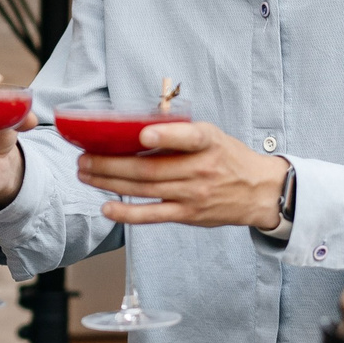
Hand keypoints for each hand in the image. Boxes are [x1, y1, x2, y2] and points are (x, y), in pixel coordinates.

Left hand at [76, 121, 287, 228]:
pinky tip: (107, 207)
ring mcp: (193, 194)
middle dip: (110, 163)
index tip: (141, 135)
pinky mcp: (188, 214)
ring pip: (145, 189)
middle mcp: (201, 169)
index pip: (188, 138)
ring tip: (86, 174)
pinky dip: (128, 212)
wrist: (258, 192)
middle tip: (84, 158)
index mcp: (208, 142)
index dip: (164, 135)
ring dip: (110, 182)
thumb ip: (181, 132)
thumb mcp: (213, 135)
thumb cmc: (228, 158)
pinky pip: (153, 215)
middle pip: (149, 168)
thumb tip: (138, 127)